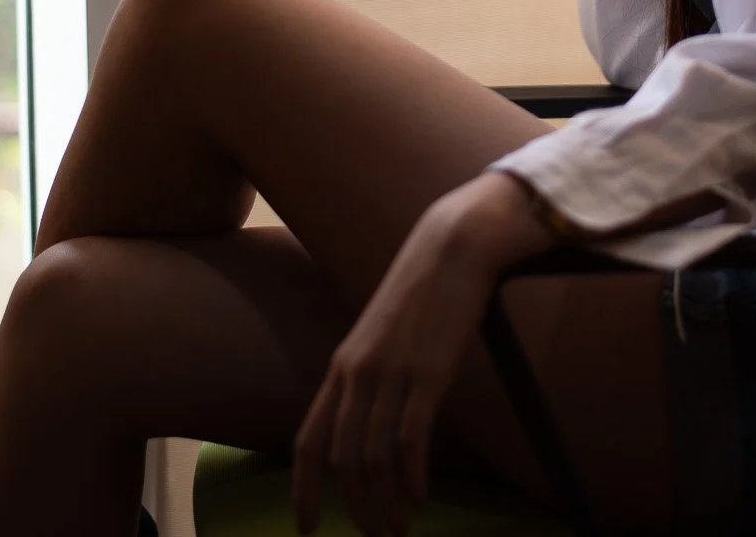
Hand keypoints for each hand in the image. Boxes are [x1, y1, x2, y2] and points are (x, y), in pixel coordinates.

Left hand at [293, 174, 555, 536]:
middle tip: (377, 536)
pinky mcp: (428, 373)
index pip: (309, 440)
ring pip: (375, 457)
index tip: (307, 529)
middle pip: (343, 460)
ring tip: (401, 528)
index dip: (303, 489)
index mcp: (341, 366)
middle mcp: (357, 373)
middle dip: (356, 508)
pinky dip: (413, 477)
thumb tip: (370, 420)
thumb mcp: (381, 334)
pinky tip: (422, 497)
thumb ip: (371, 374)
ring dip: (387, 502)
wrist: (452, 247)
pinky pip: (410, 439)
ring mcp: (392, 373)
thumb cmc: (423, 290)